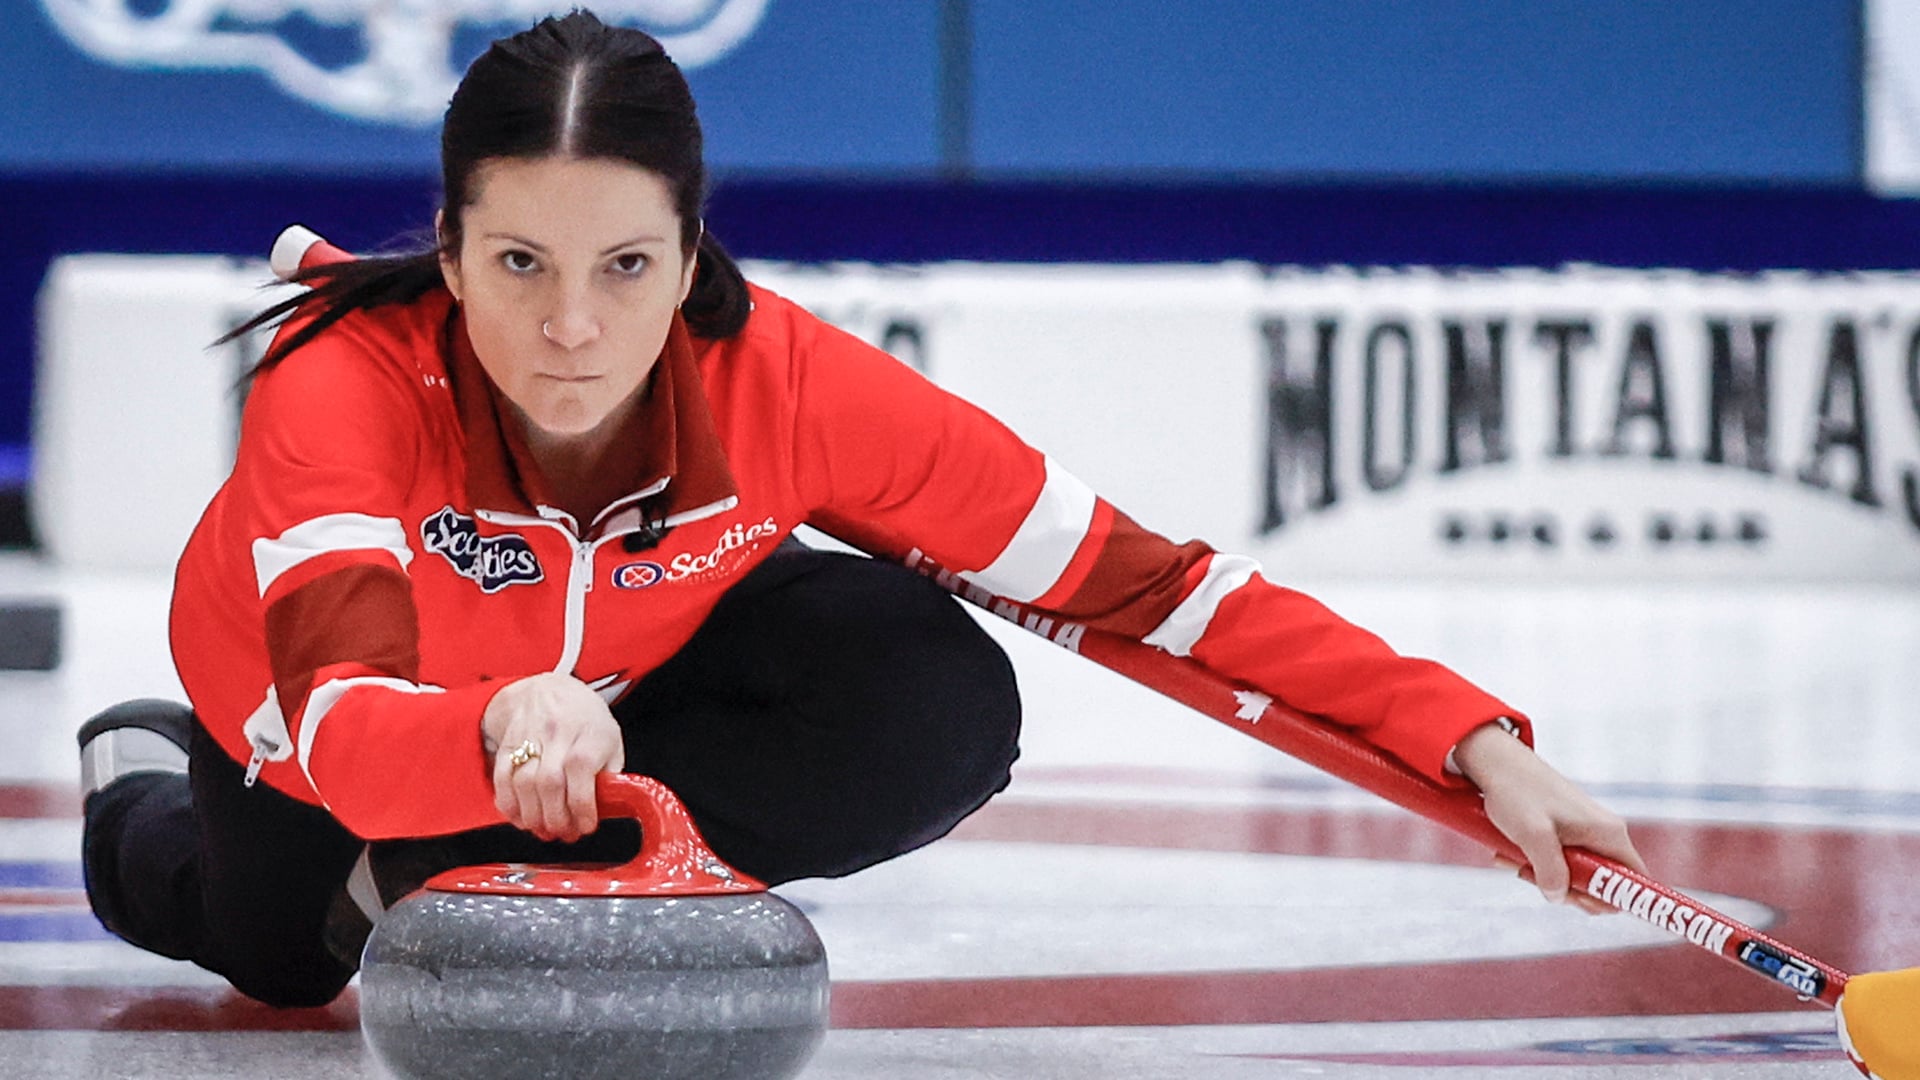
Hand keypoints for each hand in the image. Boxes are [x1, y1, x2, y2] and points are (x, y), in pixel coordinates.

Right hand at [482, 673, 625, 841]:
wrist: (549, 690)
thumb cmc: (585, 720)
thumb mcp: (611, 740)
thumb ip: (611, 773)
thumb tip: (609, 807)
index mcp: (588, 734)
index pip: (581, 772)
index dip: (582, 807)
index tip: (586, 826)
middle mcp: (557, 735)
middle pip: (549, 783)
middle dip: (556, 818)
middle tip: (564, 834)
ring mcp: (529, 739)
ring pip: (523, 784)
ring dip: (533, 817)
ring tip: (544, 830)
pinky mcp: (507, 745)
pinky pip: (502, 780)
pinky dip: (509, 806)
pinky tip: (522, 819)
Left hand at [1452, 722, 1647, 913]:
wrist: (1496, 762)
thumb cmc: (1516, 792)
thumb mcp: (1533, 836)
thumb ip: (1550, 871)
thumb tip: (1559, 897)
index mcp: (1608, 834)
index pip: (1634, 880)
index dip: (1612, 899)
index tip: (1576, 901)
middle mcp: (1603, 833)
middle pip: (1600, 883)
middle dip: (1566, 889)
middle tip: (1534, 878)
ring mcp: (1584, 831)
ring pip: (1573, 873)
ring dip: (1543, 875)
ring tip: (1514, 860)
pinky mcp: (1565, 830)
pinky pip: (1558, 859)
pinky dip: (1535, 862)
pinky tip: (1510, 854)